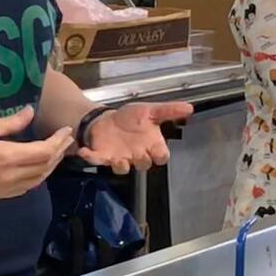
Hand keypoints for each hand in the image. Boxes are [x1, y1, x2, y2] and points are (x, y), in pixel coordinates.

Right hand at [0, 106, 71, 199]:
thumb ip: (9, 123)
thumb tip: (30, 112)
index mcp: (8, 156)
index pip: (45, 151)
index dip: (59, 141)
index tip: (66, 130)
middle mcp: (11, 176)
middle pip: (46, 166)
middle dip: (59, 152)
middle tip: (66, 139)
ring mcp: (5, 188)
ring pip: (38, 179)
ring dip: (51, 165)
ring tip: (56, 152)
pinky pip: (26, 188)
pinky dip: (38, 177)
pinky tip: (38, 169)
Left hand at [79, 102, 193, 174]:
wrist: (106, 120)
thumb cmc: (130, 118)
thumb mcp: (149, 111)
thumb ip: (169, 111)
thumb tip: (190, 108)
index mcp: (150, 145)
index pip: (161, 157)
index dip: (160, 155)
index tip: (158, 149)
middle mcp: (137, 155)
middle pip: (144, 164)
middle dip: (142, 159)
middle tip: (138, 151)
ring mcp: (119, 158)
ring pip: (122, 168)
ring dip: (120, 164)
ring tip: (117, 159)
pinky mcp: (102, 156)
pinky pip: (96, 160)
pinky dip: (90, 157)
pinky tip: (84, 152)